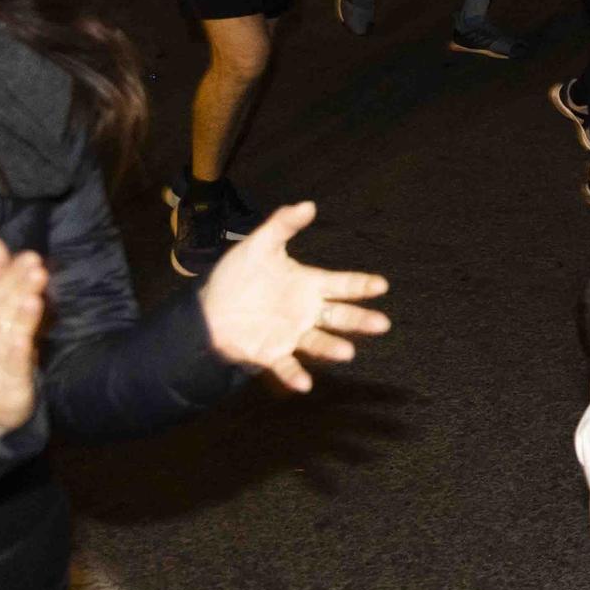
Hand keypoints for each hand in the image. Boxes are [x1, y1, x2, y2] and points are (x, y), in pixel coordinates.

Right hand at [0, 236, 47, 439]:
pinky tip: (23, 341)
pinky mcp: (9, 383)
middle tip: (35, 266)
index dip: (11, 274)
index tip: (30, 255)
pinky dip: (16, 354)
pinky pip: (12, 367)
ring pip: (6, 336)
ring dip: (18, 317)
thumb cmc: (0, 350)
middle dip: (16, 287)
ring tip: (32, 297)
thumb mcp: (0, 314)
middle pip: (1, 310)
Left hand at [200, 202, 390, 393]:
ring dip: (333, 348)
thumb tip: (309, 204)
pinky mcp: (272, 353)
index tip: (381, 285)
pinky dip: (295, 375)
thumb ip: (283, 225)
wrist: (208, 307)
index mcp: (308, 285)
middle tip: (381, 324)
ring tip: (347, 353)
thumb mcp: (259, 245)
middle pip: (340, 316)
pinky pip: (287, 366)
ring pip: (319, 341)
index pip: (342, 284)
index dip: (361, 285)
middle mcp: (306, 311)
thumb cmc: (237, 276)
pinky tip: (304, 384)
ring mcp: (291, 334)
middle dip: (361, 320)